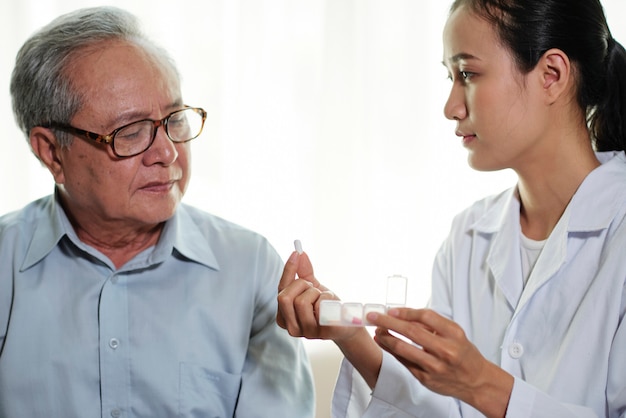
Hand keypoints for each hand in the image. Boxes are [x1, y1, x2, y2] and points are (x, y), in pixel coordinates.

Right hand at [276, 250, 360, 341]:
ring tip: (324, 299)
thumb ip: (303, 272)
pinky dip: (327, 299)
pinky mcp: (323, 332)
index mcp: (284, 317)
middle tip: (314, 288)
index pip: (280, 290)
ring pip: (301, 302)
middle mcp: (292, 328)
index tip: (296, 252)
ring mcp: (307, 333)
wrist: (347, 323)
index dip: (288, 270)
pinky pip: (320, 308)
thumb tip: (299, 253)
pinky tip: (331, 306)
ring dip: (316, 294)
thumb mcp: (314, 288)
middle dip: (301, 286)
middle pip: (284, 297)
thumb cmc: (327, 306)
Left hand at [369, 308, 512, 417]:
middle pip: (411, 332)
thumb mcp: (454, 333)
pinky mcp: (425, 378)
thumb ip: (432, 324)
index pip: (426, 317)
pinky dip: (390, 351)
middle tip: (374, 316)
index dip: (405, 312)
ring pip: (403, 349)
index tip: (391, 310)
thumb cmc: (463, 353)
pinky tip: (383, 343)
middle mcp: (445, 350)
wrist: (475, 381)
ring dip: (385, 338)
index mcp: (454, 334)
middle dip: (388, 322)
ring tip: (376, 330)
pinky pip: (403, 361)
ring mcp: (434, 366)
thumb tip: (404, 315)